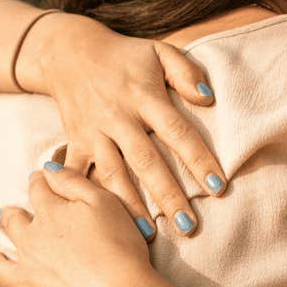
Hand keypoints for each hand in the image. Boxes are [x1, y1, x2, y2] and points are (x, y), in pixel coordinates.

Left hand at [0, 164, 193, 286]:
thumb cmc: (120, 249)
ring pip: (0, 267)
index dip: (39, 182)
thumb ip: (73, 182)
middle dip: (11, 217)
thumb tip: (47, 168)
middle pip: (13, 224)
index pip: (38, 190)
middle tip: (9, 215)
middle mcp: (30, 243)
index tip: (40, 179)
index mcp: (50, 214)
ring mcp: (25, 278)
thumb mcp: (105, 203)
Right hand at [24, 13, 226, 235]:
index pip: (176, 131)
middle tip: (188, 226)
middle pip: (146, 161)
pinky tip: (101, 221)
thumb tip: (208, 97)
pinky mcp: (74, 142)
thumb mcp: (158, 52)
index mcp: (144, 96)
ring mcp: (93, 132)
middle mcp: (118, 117)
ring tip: (150, 235)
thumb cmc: (125, 56)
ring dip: (131, 206)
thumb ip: (185, 72)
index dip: (198, 159)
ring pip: (113, 174)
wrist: (68, 52)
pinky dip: (88, 198)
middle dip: (168, 195)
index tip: (218, 187)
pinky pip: (80, 175)